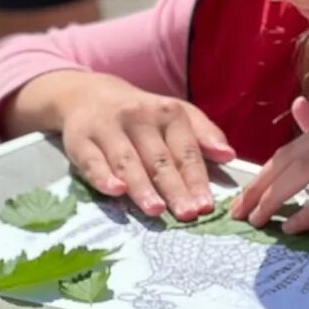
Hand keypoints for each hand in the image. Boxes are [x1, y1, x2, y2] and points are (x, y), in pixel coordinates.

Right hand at [53, 74, 234, 220]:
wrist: (89, 95)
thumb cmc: (143, 114)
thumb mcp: (177, 114)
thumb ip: (204, 134)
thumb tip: (229, 155)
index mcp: (168, 113)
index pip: (186, 150)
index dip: (197, 179)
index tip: (206, 205)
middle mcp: (139, 117)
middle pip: (159, 159)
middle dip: (175, 188)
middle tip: (187, 214)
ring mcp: (108, 127)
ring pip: (128, 161)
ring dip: (143, 187)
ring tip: (156, 210)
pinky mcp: (80, 139)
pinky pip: (92, 160)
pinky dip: (103, 176)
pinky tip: (116, 191)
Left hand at [231, 98, 308, 237]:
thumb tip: (298, 107)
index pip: (294, 147)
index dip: (264, 174)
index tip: (244, 201)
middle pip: (295, 158)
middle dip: (262, 187)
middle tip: (242, 214)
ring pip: (308, 172)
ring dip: (276, 198)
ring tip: (260, 221)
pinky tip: (293, 226)